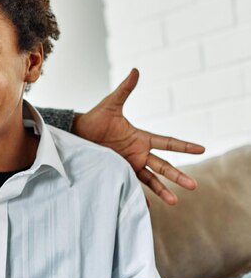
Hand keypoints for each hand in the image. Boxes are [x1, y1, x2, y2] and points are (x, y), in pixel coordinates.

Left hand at [72, 69, 204, 204]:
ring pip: (151, 179)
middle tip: (193, 185)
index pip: (167, 142)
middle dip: (178, 175)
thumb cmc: (95, 118)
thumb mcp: (111, 104)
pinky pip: (131, 185)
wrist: (77, 133)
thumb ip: (125, 90)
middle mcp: (138, 153)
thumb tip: (136, 71)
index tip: (201, 148)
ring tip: (175, 201)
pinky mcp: (117, 171)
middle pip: (164, 165)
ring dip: (163, 190)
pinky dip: (138, 196)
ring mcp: (129, 164)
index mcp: (140, 137)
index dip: (184, 146)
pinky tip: (145, 207)